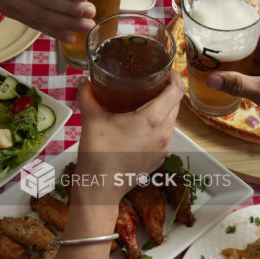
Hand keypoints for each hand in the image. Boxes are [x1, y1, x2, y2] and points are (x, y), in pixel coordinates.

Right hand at [74, 72, 183, 205]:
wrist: (100, 189)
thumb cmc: (98, 153)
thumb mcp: (91, 119)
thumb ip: (87, 95)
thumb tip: (82, 80)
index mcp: (153, 119)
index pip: (176, 90)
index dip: (174, 76)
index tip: (165, 69)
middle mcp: (164, 133)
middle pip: (175, 104)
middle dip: (166, 90)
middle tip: (150, 82)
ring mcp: (163, 148)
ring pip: (170, 120)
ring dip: (162, 108)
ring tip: (144, 101)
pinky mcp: (158, 158)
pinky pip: (164, 135)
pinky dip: (157, 125)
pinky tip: (139, 124)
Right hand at [206, 22, 259, 140]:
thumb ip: (237, 84)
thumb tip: (211, 79)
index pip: (256, 25)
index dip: (239, 21)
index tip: (221, 22)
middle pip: (254, 41)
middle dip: (234, 43)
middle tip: (212, 45)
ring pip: (257, 58)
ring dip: (240, 60)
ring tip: (218, 61)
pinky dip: (248, 73)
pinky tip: (235, 80)